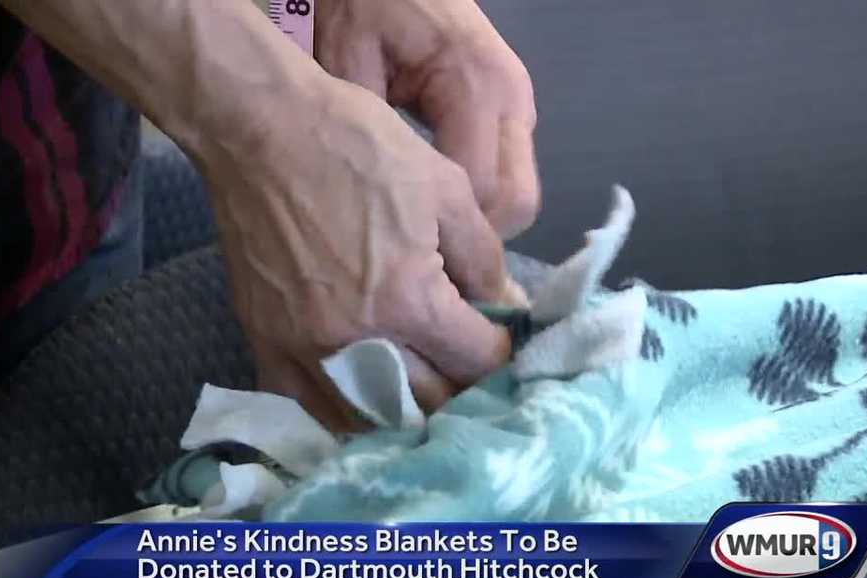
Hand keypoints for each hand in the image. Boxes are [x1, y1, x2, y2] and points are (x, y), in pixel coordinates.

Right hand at [200, 75, 522, 429]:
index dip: (500, 350)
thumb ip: (484, 258)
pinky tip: (362, 397)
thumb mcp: (445, 188)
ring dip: (405, 412)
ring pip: (369, 419)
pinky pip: (309, 408)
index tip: (499, 335)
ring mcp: (305, 350)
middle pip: (430, 401)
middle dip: (460, 387)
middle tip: (468, 365)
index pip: (476, 360)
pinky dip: (343, 413)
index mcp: (410, 300)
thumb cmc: (358, 148)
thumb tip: (507, 308)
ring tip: (422, 389)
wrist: (259, 130)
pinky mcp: (265, 345)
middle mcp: (358, 340)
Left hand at [316, 0, 540, 238]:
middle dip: (475, 242)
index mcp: (476, 85)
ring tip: (424, 243)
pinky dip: (480, 204)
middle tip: (420, 259)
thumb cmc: (361, 6)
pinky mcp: (510, 114)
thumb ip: (366, 134)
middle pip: (519, 202)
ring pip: (521, 196)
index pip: (483, 190)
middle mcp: (512, 100)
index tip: (405, 264)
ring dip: (480, 226)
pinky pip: (508, 176)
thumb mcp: (345, 62)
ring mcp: (518, 107)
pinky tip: (434, 214)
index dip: (449, 238)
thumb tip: (381, 214)